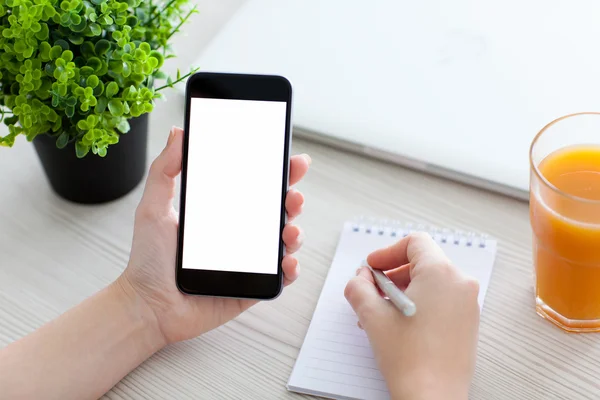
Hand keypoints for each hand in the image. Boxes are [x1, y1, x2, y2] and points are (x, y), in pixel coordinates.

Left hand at [119, 127, 310, 344]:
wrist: (147, 305)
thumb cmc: (148, 260)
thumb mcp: (153, 207)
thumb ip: (164, 169)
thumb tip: (178, 132)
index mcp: (222, 213)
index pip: (256, 188)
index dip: (277, 173)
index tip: (290, 160)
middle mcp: (240, 235)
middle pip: (277, 211)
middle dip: (293, 199)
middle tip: (293, 194)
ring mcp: (248, 261)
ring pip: (284, 242)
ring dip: (295, 232)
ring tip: (289, 229)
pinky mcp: (252, 288)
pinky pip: (279, 277)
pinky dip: (290, 269)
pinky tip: (286, 261)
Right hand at [344, 233, 479, 399]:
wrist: (433, 397)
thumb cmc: (409, 359)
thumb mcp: (372, 316)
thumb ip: (359, 287)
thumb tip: (361, 277)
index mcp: (441, 273)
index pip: (415, 243)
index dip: (388, 251)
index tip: (372, 267)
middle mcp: (460, 284)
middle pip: (423, 261)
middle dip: (392, 273)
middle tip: (372, 290)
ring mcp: (468, 304)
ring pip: (431, 282)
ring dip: (403, 289)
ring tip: (382, 312)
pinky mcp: (468, 322)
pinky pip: (442, 299)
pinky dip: (419, 302)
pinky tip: (399, 324)